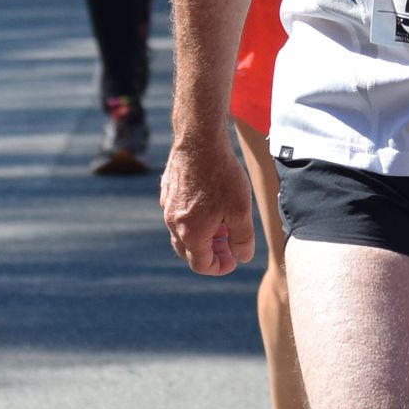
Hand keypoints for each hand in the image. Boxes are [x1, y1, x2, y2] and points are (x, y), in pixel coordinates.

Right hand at [161, 127, 255, 276]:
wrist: (199, 140)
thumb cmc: (222, 176)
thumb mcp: (241, 211)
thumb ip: (242, 239)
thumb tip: (242, 257)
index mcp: (191, 233)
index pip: (201, 265)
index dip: (220, 267)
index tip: (234, 260)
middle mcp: (173, 223)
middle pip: (188, 252)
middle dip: (210, 253)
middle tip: (229, 244)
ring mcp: (167, 206)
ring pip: (181, 233)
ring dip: (201, 236)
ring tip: (222, 225)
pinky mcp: (166, 191)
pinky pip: (177, 214)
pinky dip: (193, 219)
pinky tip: (209, 204)